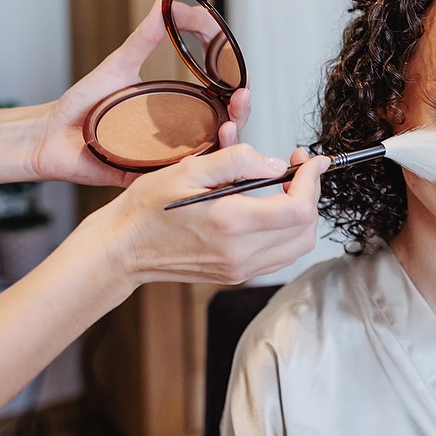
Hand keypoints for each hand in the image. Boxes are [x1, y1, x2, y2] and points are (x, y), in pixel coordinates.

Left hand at [32, 0, 251, 186]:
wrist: (49, 137)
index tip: (241, 78)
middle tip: (241, 99)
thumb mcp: (118, 66)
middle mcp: (179, 133)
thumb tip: (163, 4)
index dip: (236, 89)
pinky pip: (181, 177)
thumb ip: (144, 38)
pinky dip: (200, 168)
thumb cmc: (82, 105)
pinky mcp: (153, 177)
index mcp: (179, 107)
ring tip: (228, 126)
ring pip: (211, 153)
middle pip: (224, 125)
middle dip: (240, 113)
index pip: (219, 98)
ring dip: (228, 140)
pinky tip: (209, 155)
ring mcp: (168, 157)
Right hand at [88, 144, 329, 286]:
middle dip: (311, 194)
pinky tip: (273, 209)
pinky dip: (289, 232)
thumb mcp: (190, 169)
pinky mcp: (236, 275)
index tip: (312, 160)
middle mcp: (241, 253)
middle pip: (306, 229)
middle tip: (298, 169)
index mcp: (231, 223)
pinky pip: (281, 256)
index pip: (298, 208)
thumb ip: (239, 161)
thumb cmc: (148, 208)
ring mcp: (240, 269)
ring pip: (299, 246)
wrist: (123, 249)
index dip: (312, 181)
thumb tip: (276, 164)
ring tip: (287, 187)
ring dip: (303, 214)